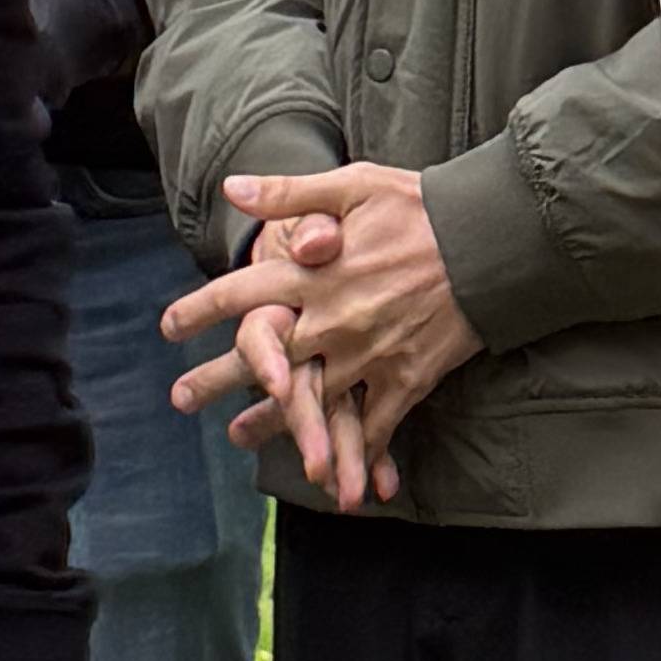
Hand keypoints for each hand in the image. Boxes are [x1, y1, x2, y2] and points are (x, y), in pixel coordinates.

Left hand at [161, 160, 484, 511]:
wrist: (491, 242)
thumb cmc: (422, 208)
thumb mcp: (354, 186)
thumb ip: (291, 194)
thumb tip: (234, 187)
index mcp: (316, 274)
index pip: (244, 293)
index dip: (201, 310)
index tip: (168, 326)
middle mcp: (333, 320)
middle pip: (265, 359)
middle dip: (219, 379)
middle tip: (180, 399)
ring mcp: (369, 354)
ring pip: (311, 402)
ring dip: (273, 424)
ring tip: (238, 436)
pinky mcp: (406, 379)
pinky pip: (373, 426)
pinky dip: (354, 454)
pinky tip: (332, 475)